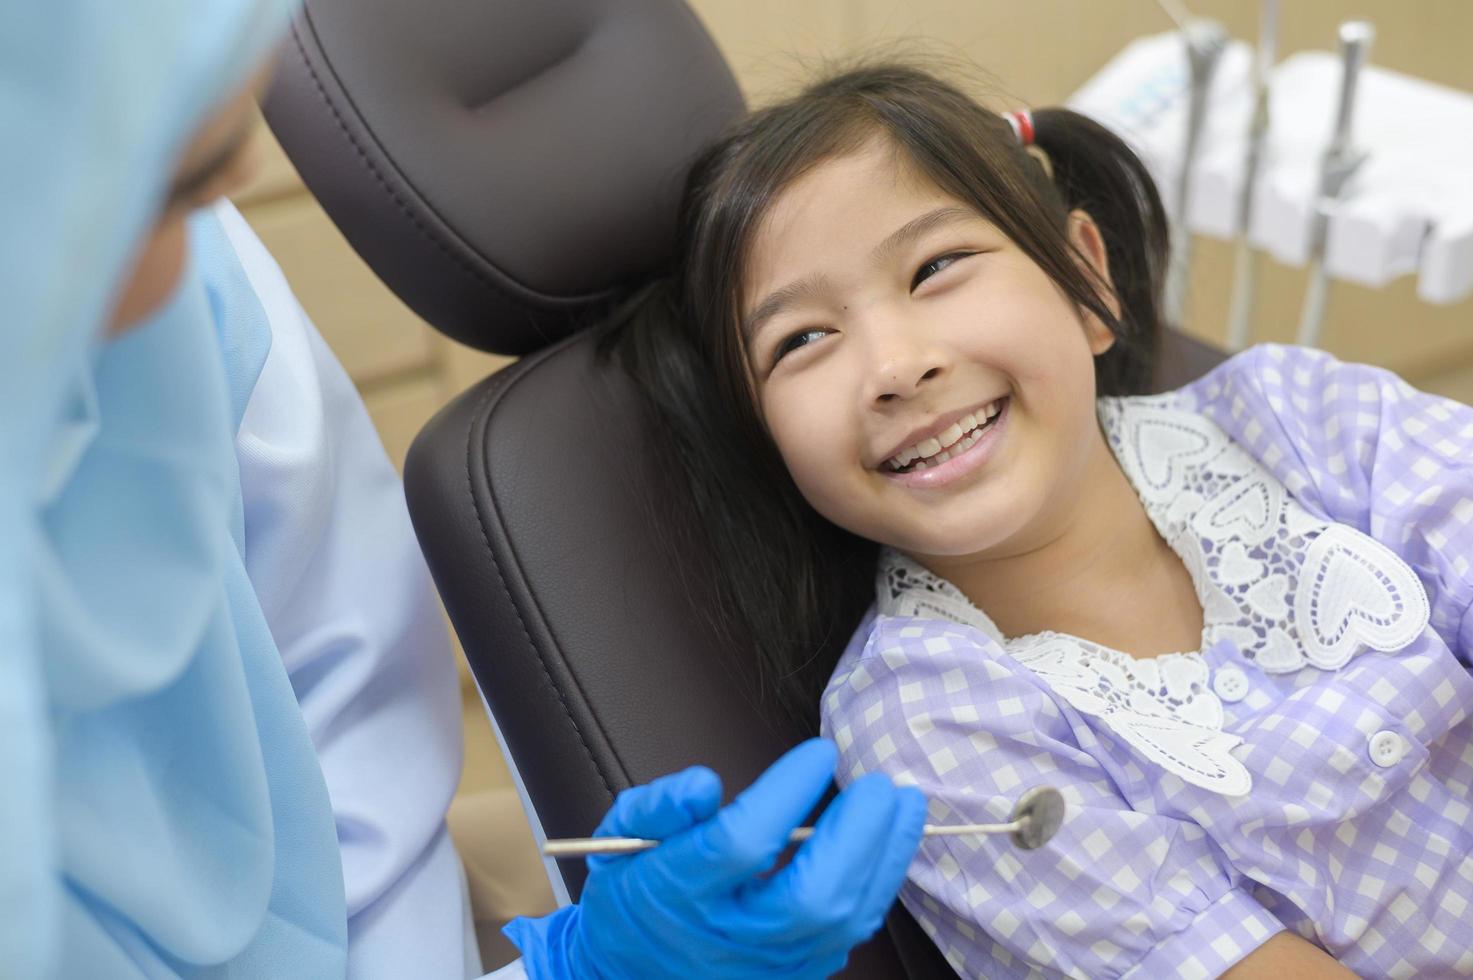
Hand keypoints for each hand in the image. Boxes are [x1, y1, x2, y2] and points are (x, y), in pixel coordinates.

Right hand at [504, 738, 926, 978]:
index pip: (741, 842)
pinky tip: (889, 844)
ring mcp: (766, 966)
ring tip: (905, 804)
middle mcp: (728, 936)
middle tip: (879, 784)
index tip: (819, 753)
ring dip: (884, 858)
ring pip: (842, 921)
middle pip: (810, 895)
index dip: (787, 793)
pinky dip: (877, 885)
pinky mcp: (794, 976)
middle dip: (858, 835)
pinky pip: (848, 935)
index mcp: (678, 892)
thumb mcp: (622, 837)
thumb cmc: (633, 893)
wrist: (626, 974)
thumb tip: (706, 784)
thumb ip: (660, 805)